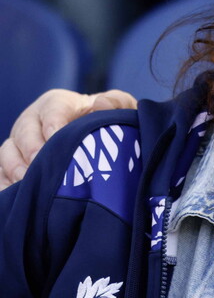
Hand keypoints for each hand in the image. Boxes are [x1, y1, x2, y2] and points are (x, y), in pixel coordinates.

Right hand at [0, 89, 137, 186]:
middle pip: (24, 132)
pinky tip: (17, 194)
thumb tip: (99, 104)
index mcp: (57, 104)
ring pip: (8, 152)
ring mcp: (20, 143)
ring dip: (16, 167)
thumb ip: (115, 102)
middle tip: (41, 164)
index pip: (51, 110)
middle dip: (32, 149)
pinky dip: (6, 182)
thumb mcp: (118, 108)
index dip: (53, 124)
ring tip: (29, 182)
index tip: (58, 138)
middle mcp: (32, 121)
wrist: (101, 143)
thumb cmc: (108, 122)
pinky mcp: (14, 163)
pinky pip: (1, 172)